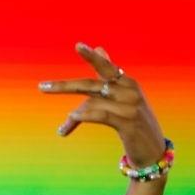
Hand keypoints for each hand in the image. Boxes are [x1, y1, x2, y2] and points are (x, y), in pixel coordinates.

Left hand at [38, 42, 166, 167]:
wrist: (153, 149)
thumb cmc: (133, 120)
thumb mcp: (122, 96)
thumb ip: (108, 74)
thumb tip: (99, 47)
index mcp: (126, 82)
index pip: (106, 67)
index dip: (92, 57)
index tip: (78, 46)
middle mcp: (129, 91)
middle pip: (91, 85)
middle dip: (65, 86)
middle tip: (41, 87)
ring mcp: (130, 106)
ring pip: (93, 103)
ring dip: (75, 115)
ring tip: (64, 127)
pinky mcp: (129, 123)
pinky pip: (102, 115)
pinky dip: (85, 115)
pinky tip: (72, 118)